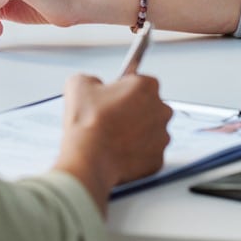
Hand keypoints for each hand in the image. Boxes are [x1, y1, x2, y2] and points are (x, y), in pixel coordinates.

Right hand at [52, 73, 171, 209]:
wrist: (89, 158)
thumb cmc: (88, 121)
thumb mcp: (79, 84)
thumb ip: (93, 79)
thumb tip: (94, 86)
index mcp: (147, 86)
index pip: (141, 81)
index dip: (124, 89)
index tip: (113, 96)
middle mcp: (161, 110)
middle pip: (150, 106)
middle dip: (134, 110)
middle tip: (111, 117)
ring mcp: (162, 137)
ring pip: (150, 131)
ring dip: (136, 132)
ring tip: (111, 137)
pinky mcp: (157, 160)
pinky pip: (147, 153)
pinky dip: (135, 153)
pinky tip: (116, 152)